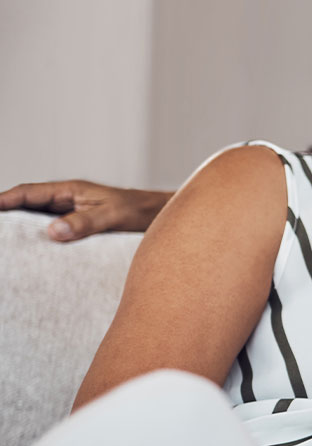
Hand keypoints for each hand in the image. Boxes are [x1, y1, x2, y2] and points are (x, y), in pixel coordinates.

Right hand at [0, 180, 171, 240]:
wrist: (162, 216)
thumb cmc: (140, 211)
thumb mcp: (113, 215)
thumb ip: (84, 222)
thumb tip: (52, 231)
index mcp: (71, 190)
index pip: (29, 192)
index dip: (5, 200)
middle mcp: (67, 201)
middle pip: (27, 206)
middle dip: (6, 216)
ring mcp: (72, 214)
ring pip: (37, 220)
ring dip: (21, 230)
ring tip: (6, 246)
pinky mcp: (80, 228)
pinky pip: (53, 232)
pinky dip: (39, 240)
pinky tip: (32, 255)